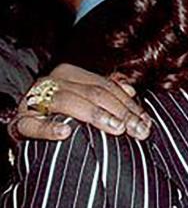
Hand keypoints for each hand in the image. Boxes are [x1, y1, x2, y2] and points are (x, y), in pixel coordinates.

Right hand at [11, 64, 151, 141]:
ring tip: (116, 128)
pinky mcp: (21, 122)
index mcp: (70, 74)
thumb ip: (106, 93)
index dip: (129, 104)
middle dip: (121, 112)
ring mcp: (34, 101)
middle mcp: (52, 82)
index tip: (146, 123)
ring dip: (95, 115)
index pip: (106, 87)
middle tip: (139, 130)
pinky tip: (66, 132)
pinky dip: (50, 128)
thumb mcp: (83, 99)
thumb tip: (131, 90)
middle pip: (93, 93)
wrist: (24, 125)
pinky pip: (34, 125)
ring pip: (67, 102)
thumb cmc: (60, 113)